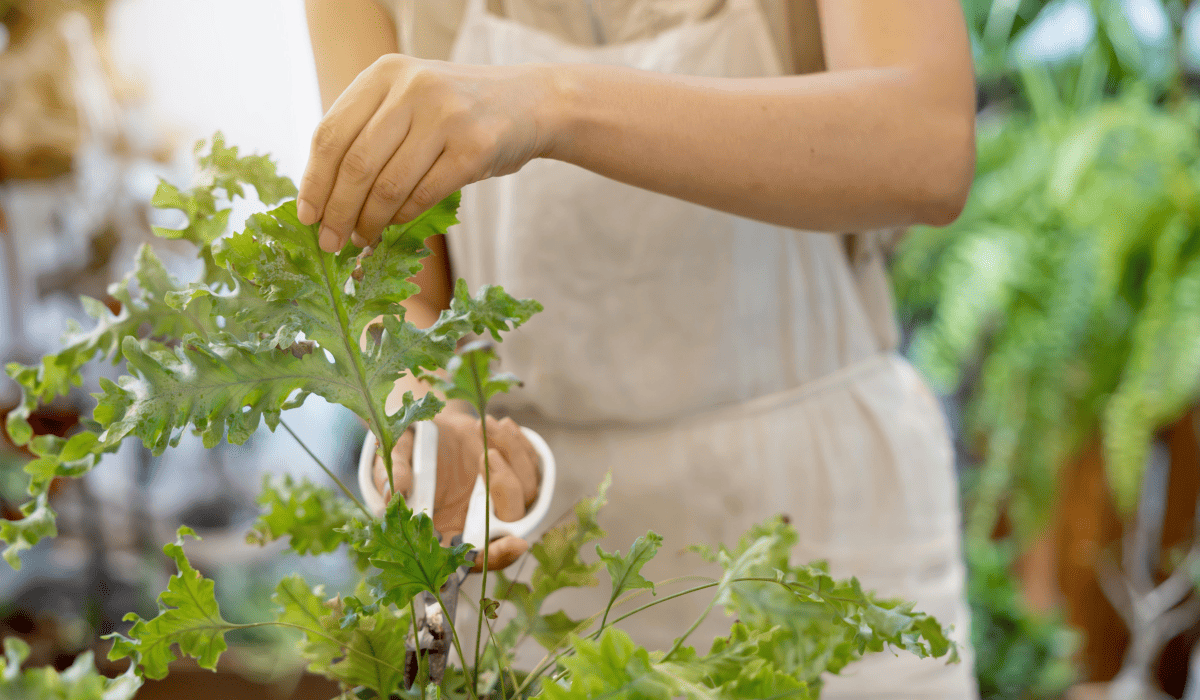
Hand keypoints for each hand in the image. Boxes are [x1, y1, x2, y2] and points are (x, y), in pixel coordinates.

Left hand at [297, 53, 559, 251]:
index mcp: (384, 74)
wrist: (531, 103)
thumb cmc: (456, 113)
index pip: (331, 134)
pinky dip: (404, 218)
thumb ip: (368, 133)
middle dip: (337, 212)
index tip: (307, 217)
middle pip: (355, 164)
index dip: (313, 182)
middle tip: (330, 242)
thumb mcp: (408, 102)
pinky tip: (396, 226)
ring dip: (370, 222)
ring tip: (363, 239)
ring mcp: (446, 115)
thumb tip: (322, 198)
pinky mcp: (475, 146)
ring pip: (388, 185)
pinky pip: (424, 194)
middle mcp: (412, 88)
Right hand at [374, 411, 540, 570]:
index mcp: (448, 529)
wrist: (427, 422)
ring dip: (513, 455)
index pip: (478, 557)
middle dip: (505, 487)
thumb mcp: (393, 456)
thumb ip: (394, 475)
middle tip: (486, 454)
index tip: (515, 542)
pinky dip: (521, 444)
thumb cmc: (406, 447)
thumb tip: (393, 493)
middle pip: (512, 521)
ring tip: (487, 426)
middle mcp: (480, 520)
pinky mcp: (516, 474)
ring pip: (528, 491)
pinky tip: (500, 425)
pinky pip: (534, 466)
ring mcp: (501, 499)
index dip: (497, 555)